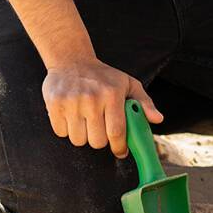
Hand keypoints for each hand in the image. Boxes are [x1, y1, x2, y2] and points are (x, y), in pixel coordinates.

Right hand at [42, 58, 160, 158]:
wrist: (72, 60)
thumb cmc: (104, 76)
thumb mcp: (128, 83)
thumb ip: (144, 102)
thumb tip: (158, 119)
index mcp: (112, 95)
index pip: (117, 132)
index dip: (119, 147)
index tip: (121, 152)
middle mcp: (92, 99)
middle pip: (96, 141)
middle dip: (101, 141)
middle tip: (101, 129)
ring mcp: (72, 102)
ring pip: (78, 140)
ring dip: (83, 136)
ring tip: (86, 121)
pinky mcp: (55, 105)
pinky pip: (61, 133)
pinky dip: (67, 130)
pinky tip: (72, 116)